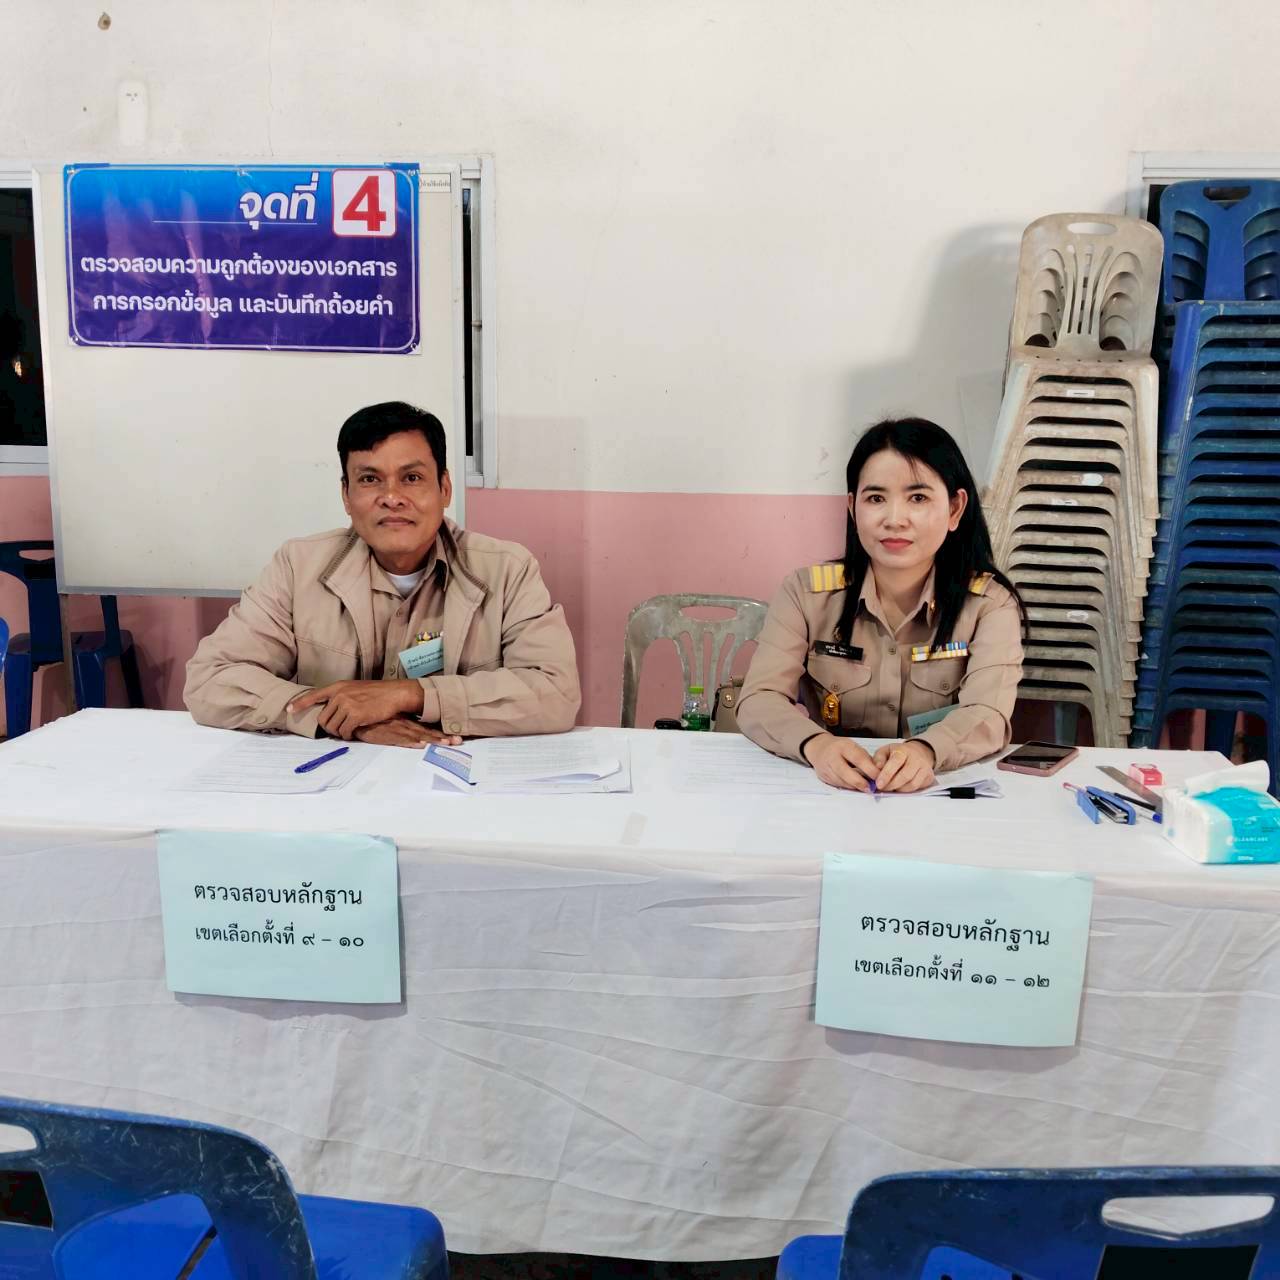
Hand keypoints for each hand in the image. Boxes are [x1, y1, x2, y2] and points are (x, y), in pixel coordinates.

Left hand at [288, 679, 424, 740]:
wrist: (395, 693)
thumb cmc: (378, 692)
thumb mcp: (356, 688)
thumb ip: (342, 696)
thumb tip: (333, 709)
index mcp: (339, 686)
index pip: (314, 695)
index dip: (300, 704)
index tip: (289, 710)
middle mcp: (340, 695)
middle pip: (323, 718)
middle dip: (328, 727)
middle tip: (338, 730)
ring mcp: (347, 705)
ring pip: (333, 727)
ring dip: (339, 733)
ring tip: (348, 731)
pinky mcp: (356, 716)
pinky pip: (344, 731)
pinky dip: (347, 735)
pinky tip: (353, 733)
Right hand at [354, 718, 462, 748]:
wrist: (355, 717)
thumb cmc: (372, 721)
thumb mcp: (390, 723)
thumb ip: (402, 729)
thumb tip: (417, 736)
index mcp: (406, 723)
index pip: (427, 729)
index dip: (441, 734)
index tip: (457, 739)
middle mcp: (404, 726)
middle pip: (427, 733)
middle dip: (442, 738)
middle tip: (458, 741)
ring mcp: (396, 730)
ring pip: (417, 736)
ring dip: (432, 740)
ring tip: (446, 743)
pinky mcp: (385, 735)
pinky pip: (400, 740)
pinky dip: (411, 742)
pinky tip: (420, 744)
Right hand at [803, 734, 878, 791]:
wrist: (819, 748)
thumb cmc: (840, 748)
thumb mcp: (854, 747)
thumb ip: (865, 759)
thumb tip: (878, 772)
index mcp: (843, 746)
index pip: (858, 758)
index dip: (870, 769)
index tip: (879, 776)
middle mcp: (832, 757)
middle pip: (846, 772)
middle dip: (860, 782)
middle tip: (871, 788)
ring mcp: (826, 768)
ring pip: (841, 781)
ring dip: (855, 787)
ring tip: (866, 788)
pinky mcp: (824, 777)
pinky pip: (838, 785)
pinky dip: (848, 787)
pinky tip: (855, 787)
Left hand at [873, 739, 936, 792]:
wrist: (918, 752)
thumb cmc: (898, 753)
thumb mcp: (885, 751)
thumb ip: (878, 759)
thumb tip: (877, 768)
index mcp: (903, 750)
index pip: (895, 762)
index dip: (886, 774)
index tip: (879, 784)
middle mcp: (916, 758)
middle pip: (905, 776)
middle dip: (891, 785)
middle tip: (883, 788)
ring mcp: (925, 768)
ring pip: (912, 784)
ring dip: (899, 789)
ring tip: (891, 788)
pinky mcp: (929, 777)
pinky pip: (918, 788)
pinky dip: (907, 791)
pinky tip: (900, 787)